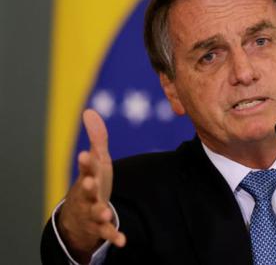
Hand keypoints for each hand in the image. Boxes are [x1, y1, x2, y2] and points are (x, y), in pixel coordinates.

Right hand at [57, 109, 125, 262]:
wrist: (78, 217)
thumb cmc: (91, 183)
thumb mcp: (96, 162)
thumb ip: (97, 139)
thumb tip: (90, 110)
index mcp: (88, 177)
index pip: (86, 168)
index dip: (85, 162)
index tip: (85, 155)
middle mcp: (86, 195)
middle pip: (86, 191)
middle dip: (87, 187)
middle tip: (90, 182)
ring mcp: (92, 212)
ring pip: (95, 213)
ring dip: (101, 213)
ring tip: (107, 213)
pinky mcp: (100, 228)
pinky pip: (107, 233)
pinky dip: (114, 237)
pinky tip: (122, 241)